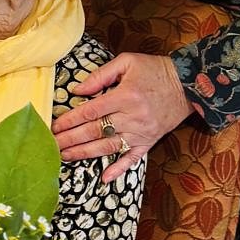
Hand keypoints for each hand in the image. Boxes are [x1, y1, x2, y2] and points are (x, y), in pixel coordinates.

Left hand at [52, 52, 192, 182]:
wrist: (189, 84)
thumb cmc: (155, 69)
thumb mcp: (128, 61)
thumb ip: (101, 75)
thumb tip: (78, 89)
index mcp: (125, 96)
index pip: (90, 111)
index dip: (70, 120)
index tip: (55, 126)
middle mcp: (132, 117)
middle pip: (95, 131)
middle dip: (70, 139)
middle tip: (51, 145)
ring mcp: (141, 132)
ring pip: (108, 147)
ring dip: (85, 153)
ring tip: (65, 157)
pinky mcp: (149, 141)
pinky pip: (132, 158)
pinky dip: (119, 169)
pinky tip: (104, 177)